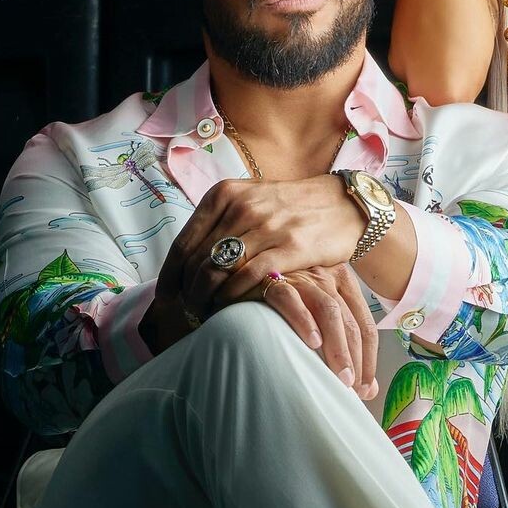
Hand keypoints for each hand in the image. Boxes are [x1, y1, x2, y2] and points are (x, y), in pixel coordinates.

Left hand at [159, 174, 363, 313]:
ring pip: (219, 270)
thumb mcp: (250, 199)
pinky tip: (228, 307)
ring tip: (203, 313)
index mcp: (225, 194)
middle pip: (197, 261)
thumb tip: (186, 255)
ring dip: (205, 298)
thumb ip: (220, 220)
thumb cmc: (292, 207)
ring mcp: (267, 226)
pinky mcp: (290, 247)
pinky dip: (232, 296)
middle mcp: (243, 206)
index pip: (184, 242)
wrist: (343, 204)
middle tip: (184, 312)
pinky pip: (248, 277)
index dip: (169, 276)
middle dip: (186, 292)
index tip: (164, 297)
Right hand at [216, 262, 378, 400]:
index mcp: (343, 283)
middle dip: (355, 358)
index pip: (365, 324)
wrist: (240, 284)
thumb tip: (369, 390)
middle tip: (352, 387)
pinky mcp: (273, 280)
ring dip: (337, 346)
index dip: (369, 358)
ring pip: (328, 310)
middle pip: (349, 321)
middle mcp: (326, 276)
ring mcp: (301, 277)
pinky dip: (303, 321)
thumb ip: (344, 349)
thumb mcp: (318, 322)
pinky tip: (312, 342)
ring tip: (339, 375)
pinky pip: (291, 299)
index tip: (366, 387)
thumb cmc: (284, 310)